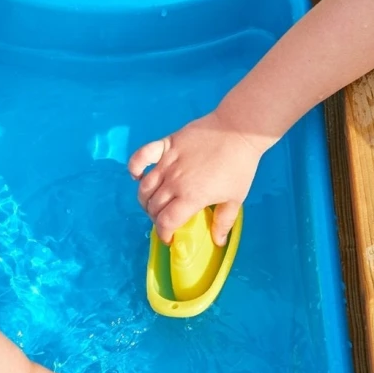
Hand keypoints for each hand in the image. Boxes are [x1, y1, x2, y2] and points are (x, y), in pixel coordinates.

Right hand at [127, 112, 265, 243]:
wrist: (238, 130)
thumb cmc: (239, 166)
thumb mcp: (236, 198)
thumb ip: (224, 221)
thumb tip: (218, 242)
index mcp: (191, 197)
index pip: (166, 222)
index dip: (164, 233)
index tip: (169, 238)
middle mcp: (174, 182)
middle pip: (153, 206)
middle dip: (156, 218)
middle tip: (166, 219)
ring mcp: (167, 162)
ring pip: (145, 187)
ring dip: (145, 199)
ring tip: (154, 203)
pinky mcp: (165, 145)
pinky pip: (141, 156)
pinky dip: (134, 167)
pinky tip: (138, 176)